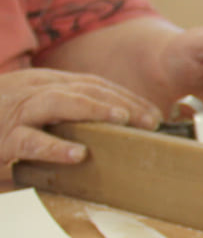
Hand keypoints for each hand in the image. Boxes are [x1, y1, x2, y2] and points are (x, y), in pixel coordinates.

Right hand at [0, 69, 160, 166]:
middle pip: (84, 89)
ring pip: (59, 102)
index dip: (125, 96)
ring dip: (94, 110)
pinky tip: (77, 153)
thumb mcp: (33, 115)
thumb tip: (107, 135)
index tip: (154, 112)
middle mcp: (31, 90)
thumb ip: (64, 119)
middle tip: (151, 119)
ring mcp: (15, 112)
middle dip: (122, 102)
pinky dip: (54, 147)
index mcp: (42, 84)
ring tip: (122, 120)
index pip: (92, 85)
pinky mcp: (2, 138)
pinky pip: (30, 141)